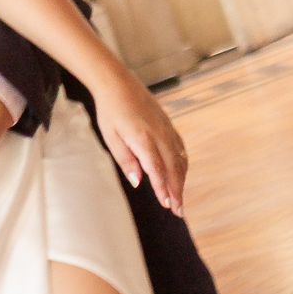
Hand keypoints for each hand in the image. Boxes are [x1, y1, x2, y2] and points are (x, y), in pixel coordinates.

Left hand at [93, 70, 187, 215]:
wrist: (117, 83)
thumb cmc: (110, 111)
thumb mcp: (111, 137)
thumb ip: (125, 160)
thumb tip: (138, 182)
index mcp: (143, 138)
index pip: (157, 170)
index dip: (163, 189)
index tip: (167, 205)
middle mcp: (159, 134)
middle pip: (173, 168)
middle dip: (177, 191)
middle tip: (178, 211)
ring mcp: (166, 128)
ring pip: (180, 159)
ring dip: (181, 180)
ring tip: (178, 198)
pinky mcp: (168, 124)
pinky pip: (180, 148)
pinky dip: (182, 164)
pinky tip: (180, 174)